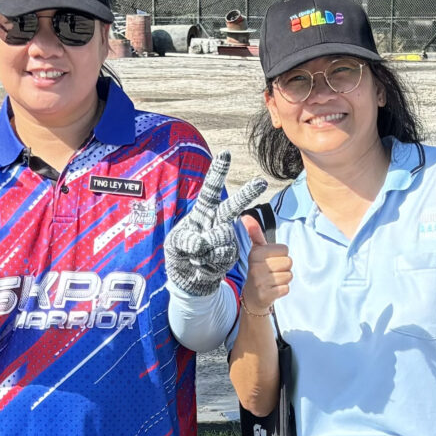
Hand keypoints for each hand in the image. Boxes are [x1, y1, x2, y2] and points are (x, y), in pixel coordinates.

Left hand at [163, 149, 267, 297]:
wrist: (189, 281)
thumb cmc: (179, 257)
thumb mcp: (174, 246)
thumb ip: (184, 241)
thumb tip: (201, 242)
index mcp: (202, 212)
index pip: (210, 190)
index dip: (218, 173)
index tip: (225, 154)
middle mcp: (216, 222)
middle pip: (232, 206)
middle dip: (247, 194)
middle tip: (261, 183)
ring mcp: (225, 238)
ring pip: (222, 238)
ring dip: (206, 251)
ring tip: (196, 258)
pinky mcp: (230, 254)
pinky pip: (223, 256)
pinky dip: (210, 263)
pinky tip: (203, 265)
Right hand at [238, 215, 290, 318]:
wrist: (251, 297)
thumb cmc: (258, 270)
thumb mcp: (256, 251)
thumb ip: (254, 234)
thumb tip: (246, 217)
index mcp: (256, 253)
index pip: (285, 249)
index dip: (280, 256)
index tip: (270, 261)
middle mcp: (257, 266)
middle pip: (289, 262)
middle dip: (284, 268)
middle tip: (272, 272)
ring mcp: (261, 282)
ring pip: (289, 275)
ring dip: (283, 279)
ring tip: (273, 281)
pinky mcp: (266, 295)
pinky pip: (286, 288)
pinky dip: (282, 290)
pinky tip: (273, 289)